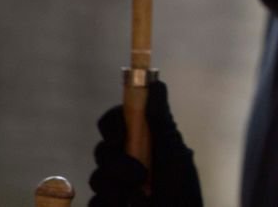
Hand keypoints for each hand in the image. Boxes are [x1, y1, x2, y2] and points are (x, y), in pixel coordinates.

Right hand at [89, 80, 203, 206]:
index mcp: (142, 142)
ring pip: (96, 178)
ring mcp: (114, 186)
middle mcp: (125, 160)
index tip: (120, 136)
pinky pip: (94, 202)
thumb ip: (161, 122)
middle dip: (117, 163)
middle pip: (101, 149)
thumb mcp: (175, 156)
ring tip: (141, 199)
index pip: (115, 121)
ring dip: (117, 189)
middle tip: (139, 177)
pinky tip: (128, 206)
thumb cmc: (183, 192)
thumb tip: (156, 82)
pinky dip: (109, 204)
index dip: (112, 124)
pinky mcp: (106, 204)